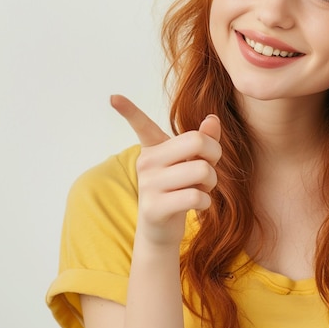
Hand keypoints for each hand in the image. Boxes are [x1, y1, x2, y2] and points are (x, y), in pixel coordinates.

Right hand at [110, 94, 221, 246]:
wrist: (162, 231)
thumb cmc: (180, 190)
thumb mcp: (191, 163)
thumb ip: (203, 141)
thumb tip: (212, 120)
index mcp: (154, 148)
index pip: (140, 125)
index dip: (128, 110)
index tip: (113, 96)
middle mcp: (147, 162)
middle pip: (196, 141)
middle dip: (215, 154)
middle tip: (210, 166)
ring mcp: (148, 184)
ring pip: (202, 170)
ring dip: (212, 182)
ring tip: (203, 188)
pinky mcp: (155, 207)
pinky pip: (196, 196)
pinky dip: (206, 201)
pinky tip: (199, 205)